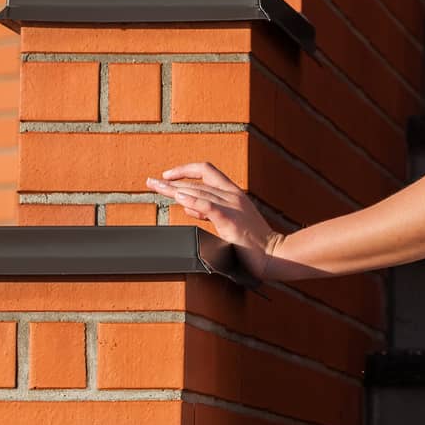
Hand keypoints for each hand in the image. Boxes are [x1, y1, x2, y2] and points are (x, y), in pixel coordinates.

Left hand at [145, 161, 284, 283]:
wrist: (274, 254)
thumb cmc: (254, 241)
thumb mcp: (231, 220)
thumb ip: (209, 211)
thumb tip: (187, 204)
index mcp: (234, 193)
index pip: (207, 171)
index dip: (186, 170)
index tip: (167, 176)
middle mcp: (233, 195)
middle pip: (198, 181)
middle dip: (172, 180)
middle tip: (150, 182)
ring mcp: (233, 206)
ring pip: (200, 191)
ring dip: (175, 189)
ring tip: (157, 188)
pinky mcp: (231, 221)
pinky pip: (209, 207)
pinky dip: (193, 200)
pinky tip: (179, 198)